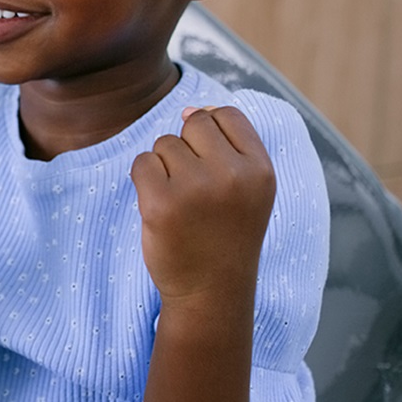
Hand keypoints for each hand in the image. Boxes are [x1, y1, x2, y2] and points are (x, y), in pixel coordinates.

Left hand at [130, 106, 275, 308]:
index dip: (212, 135)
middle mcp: (232, 175)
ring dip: (165, 167)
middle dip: (187, 148)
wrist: (211, 293)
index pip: (227, 114)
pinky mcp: (160, 204)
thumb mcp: (247, 189)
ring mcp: (195, 189)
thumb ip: (229, 145)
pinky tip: (161, 208)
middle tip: (195, 189)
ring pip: (164, 143)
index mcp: (260, 170)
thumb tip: (191, 108)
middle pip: (193, 123)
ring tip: (182, 203)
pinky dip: (144, 181)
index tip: (212, 168)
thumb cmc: (226, 234)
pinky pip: (141, 163)